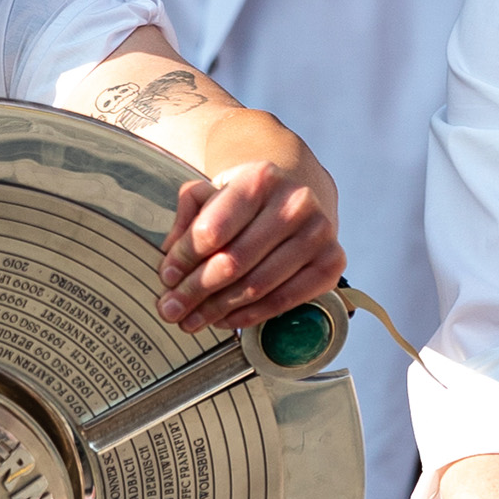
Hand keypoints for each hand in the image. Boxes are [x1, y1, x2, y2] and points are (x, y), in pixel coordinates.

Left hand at [157, 160, 342, 331]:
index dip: (183, 259)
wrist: (296, 200)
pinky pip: (284, 300)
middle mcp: (295, 201)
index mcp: (260, 178)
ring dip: (218, 309)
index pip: (212, 229)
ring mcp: (318, 232)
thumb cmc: (247, 202)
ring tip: (193, 320)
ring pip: (257, 285)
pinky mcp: (332, 261)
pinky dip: (251, 315)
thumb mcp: (214, 192)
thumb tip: (171, 254)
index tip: (167, 277)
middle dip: (195, 291)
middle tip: (171, 309)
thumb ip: (189, 214)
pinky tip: (227, 319)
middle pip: (233, 261)